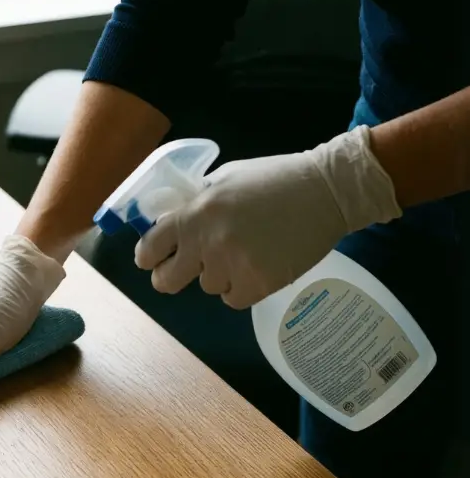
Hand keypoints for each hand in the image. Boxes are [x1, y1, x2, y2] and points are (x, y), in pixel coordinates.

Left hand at [134, 126, 401, 307]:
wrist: (327, 192)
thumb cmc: (274, 179)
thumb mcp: (225, 179)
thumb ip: (195, 204)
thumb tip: (171, 222)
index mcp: (194, 214)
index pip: (150, 247)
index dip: (149, 256)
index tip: (154, 258)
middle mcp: (207, 243)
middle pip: (165, 281)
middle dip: (170, 276)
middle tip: (185, 269)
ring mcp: (233, 266)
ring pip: (207, 286)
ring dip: (220, 274)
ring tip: (244, 251)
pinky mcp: (259, 284)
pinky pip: (233, 298)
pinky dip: (242, 287)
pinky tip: (257, 266)